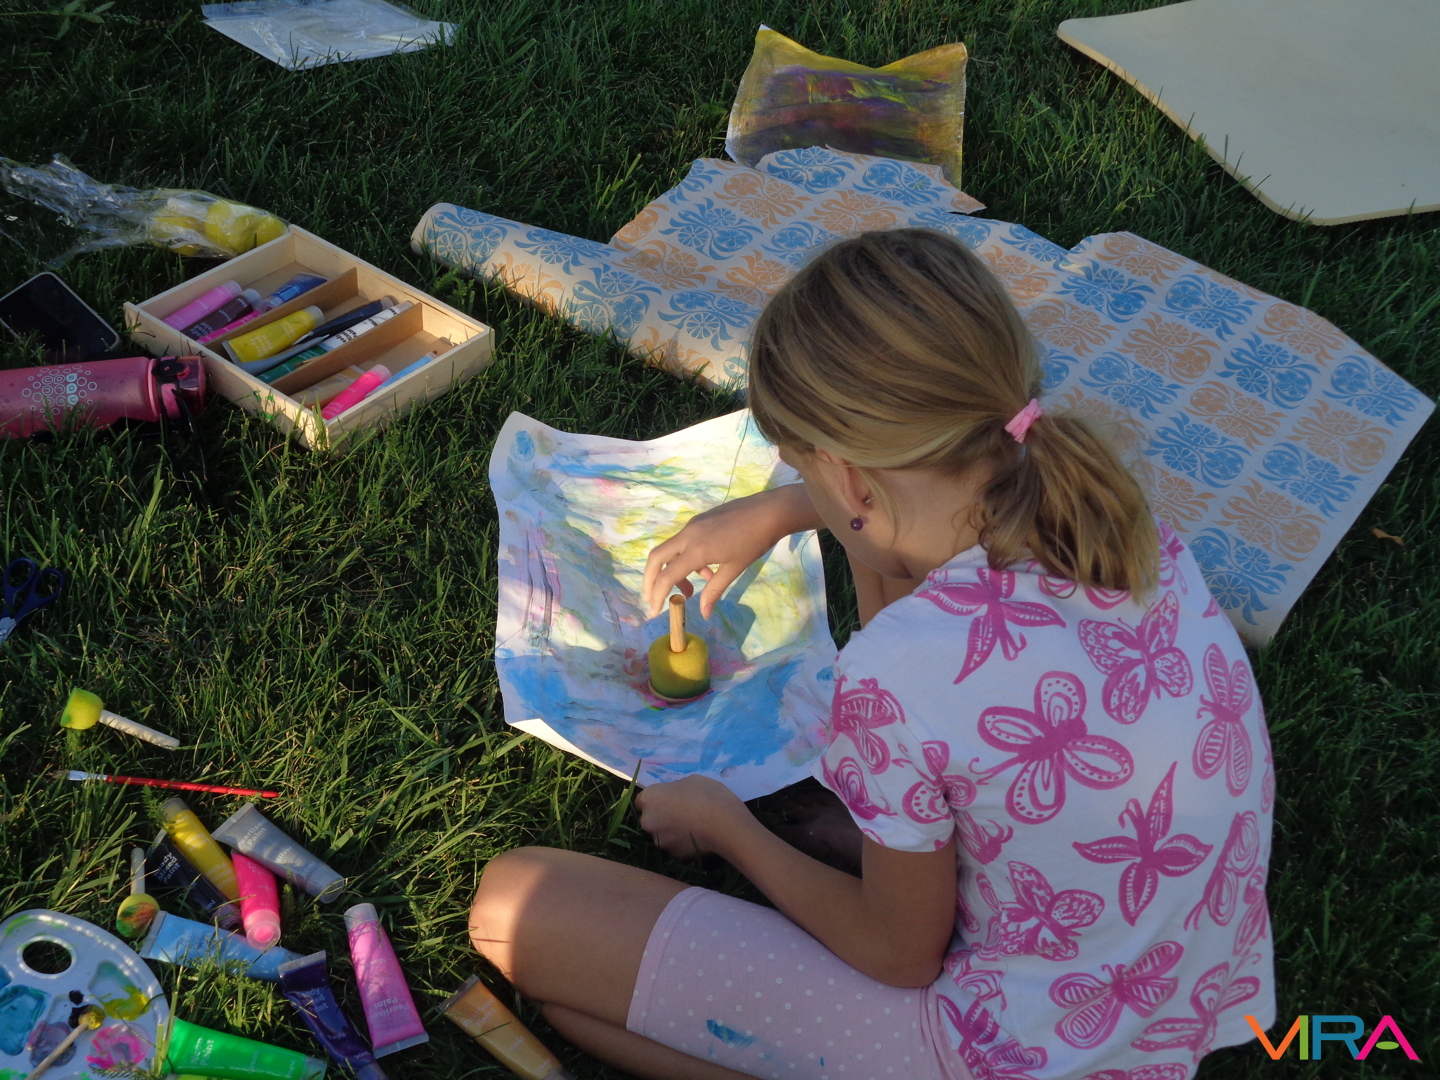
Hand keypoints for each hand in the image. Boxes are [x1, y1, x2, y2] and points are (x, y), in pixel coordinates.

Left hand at [635, 775, 753, 858]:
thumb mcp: (692, 780)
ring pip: (661, 835)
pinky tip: (698, 838)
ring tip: (693, 827)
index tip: (670, 800)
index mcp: (649, 798)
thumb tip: (676, 796)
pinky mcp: (673, 855)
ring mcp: (659, 841)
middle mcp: (648, 821)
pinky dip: (682, 843)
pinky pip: (675, 847)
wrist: (725, 825)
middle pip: (650, 819)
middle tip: (682, 813)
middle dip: (661, 817)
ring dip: (671, 831)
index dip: (657, 800)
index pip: (643, 800)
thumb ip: (677, 788)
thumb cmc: (707, 795)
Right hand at [641, 485, 820, 617]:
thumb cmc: (754, 542)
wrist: (769, 511)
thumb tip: (703, 614)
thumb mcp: (734, 569)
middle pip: (656, 557)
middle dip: (650, 580)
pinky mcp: (699, 521)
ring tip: (691, 590)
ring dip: (673, 571)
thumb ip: (714, 590)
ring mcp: (693, 526)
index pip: (667, 576)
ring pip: (670, 550)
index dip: (657, 595)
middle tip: (653, 599)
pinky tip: (706, 571)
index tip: (653, 613)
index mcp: (696, 549)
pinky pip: (683, 543)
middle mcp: (688, 535)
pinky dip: (685, 560)